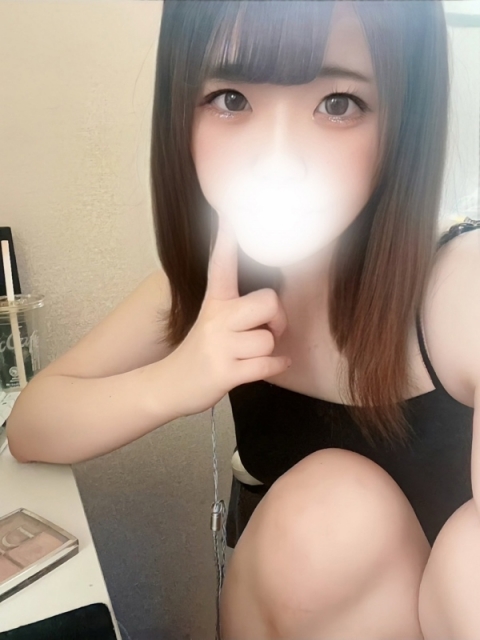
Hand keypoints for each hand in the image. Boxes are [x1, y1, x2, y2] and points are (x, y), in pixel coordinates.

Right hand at [167, 214, 290, 415]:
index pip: (221, 265)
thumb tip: (271, 301)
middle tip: (268, 329)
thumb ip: (235, 306)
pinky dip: (277, 365)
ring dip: (269, 350)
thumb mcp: (211, 320)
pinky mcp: (225, 371)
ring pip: (269, 339)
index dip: (226, 240)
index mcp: (215, 303)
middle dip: (277, 318)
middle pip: (269, 302)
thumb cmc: (200, 351)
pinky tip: (274, 364)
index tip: (228, 214)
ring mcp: (219, 345)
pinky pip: (268, 364)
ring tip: (252, 354)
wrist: (169, 385)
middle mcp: (217, 319)